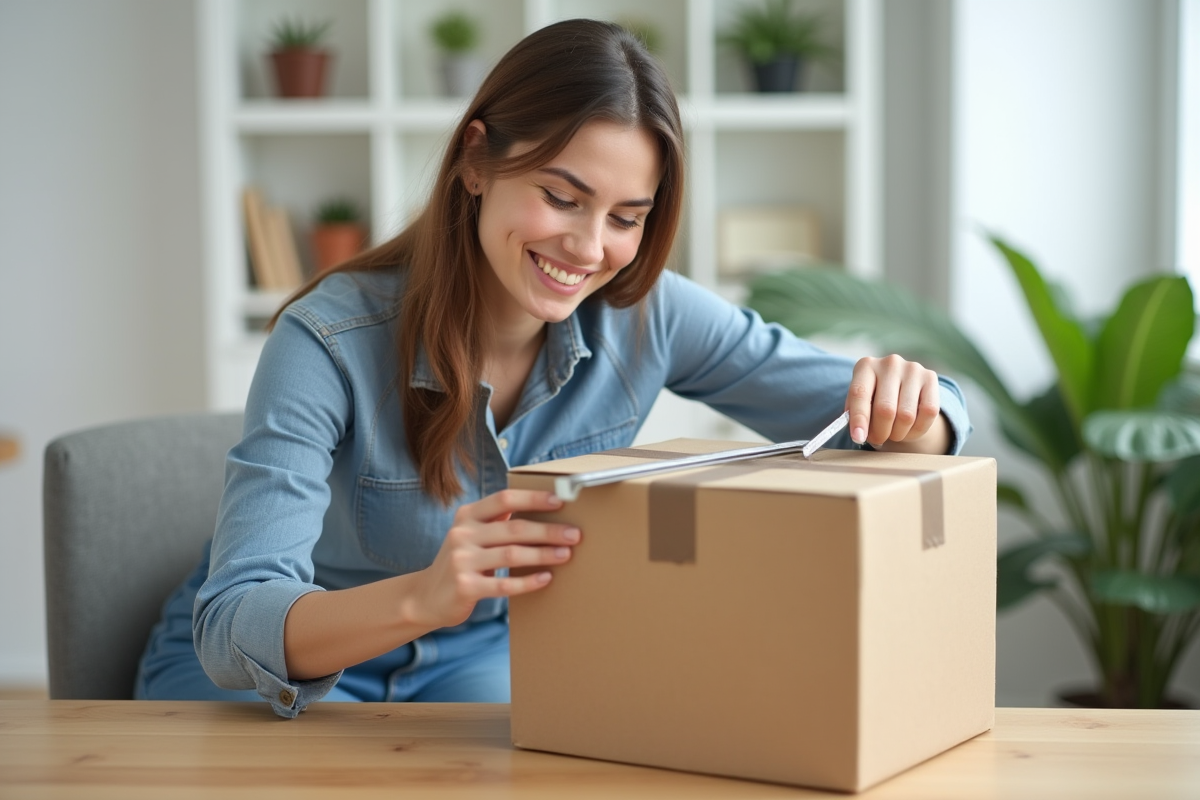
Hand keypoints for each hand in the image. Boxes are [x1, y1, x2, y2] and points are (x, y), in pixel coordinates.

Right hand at [407, 489, 579, 628]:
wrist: (426, 597)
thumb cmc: (461, 561)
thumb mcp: (471, 534)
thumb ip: (496, 520)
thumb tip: (540, 506)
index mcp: (467, 516)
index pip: (504, 499)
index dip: (533, 498)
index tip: (560, 501)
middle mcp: (462, 534)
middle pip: (514, 528)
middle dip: (548, 530)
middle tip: (574, 534)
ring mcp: (461, 561)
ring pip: (512, 554)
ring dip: (543, 554)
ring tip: (566, 555)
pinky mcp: (465, 587)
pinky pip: (503, 584)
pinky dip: (528, 582)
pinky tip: (546, 578)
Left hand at [846, 355, 947, 451]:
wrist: (900, 387)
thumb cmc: (874, 398)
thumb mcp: (859, 403)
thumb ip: (856, 417)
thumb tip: (859, 435)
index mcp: (866, 366)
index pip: (859, 393)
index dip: (859, 419)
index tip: (859, 438)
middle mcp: (890, 363)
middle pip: (885, 409)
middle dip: (880, 432)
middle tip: (878, 439)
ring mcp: (912, 369)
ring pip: (907, 415)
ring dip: (898, 433)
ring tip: (893, 433)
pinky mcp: (931, 377)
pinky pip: (928, 413)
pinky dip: (918, 429)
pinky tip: (909, 429)